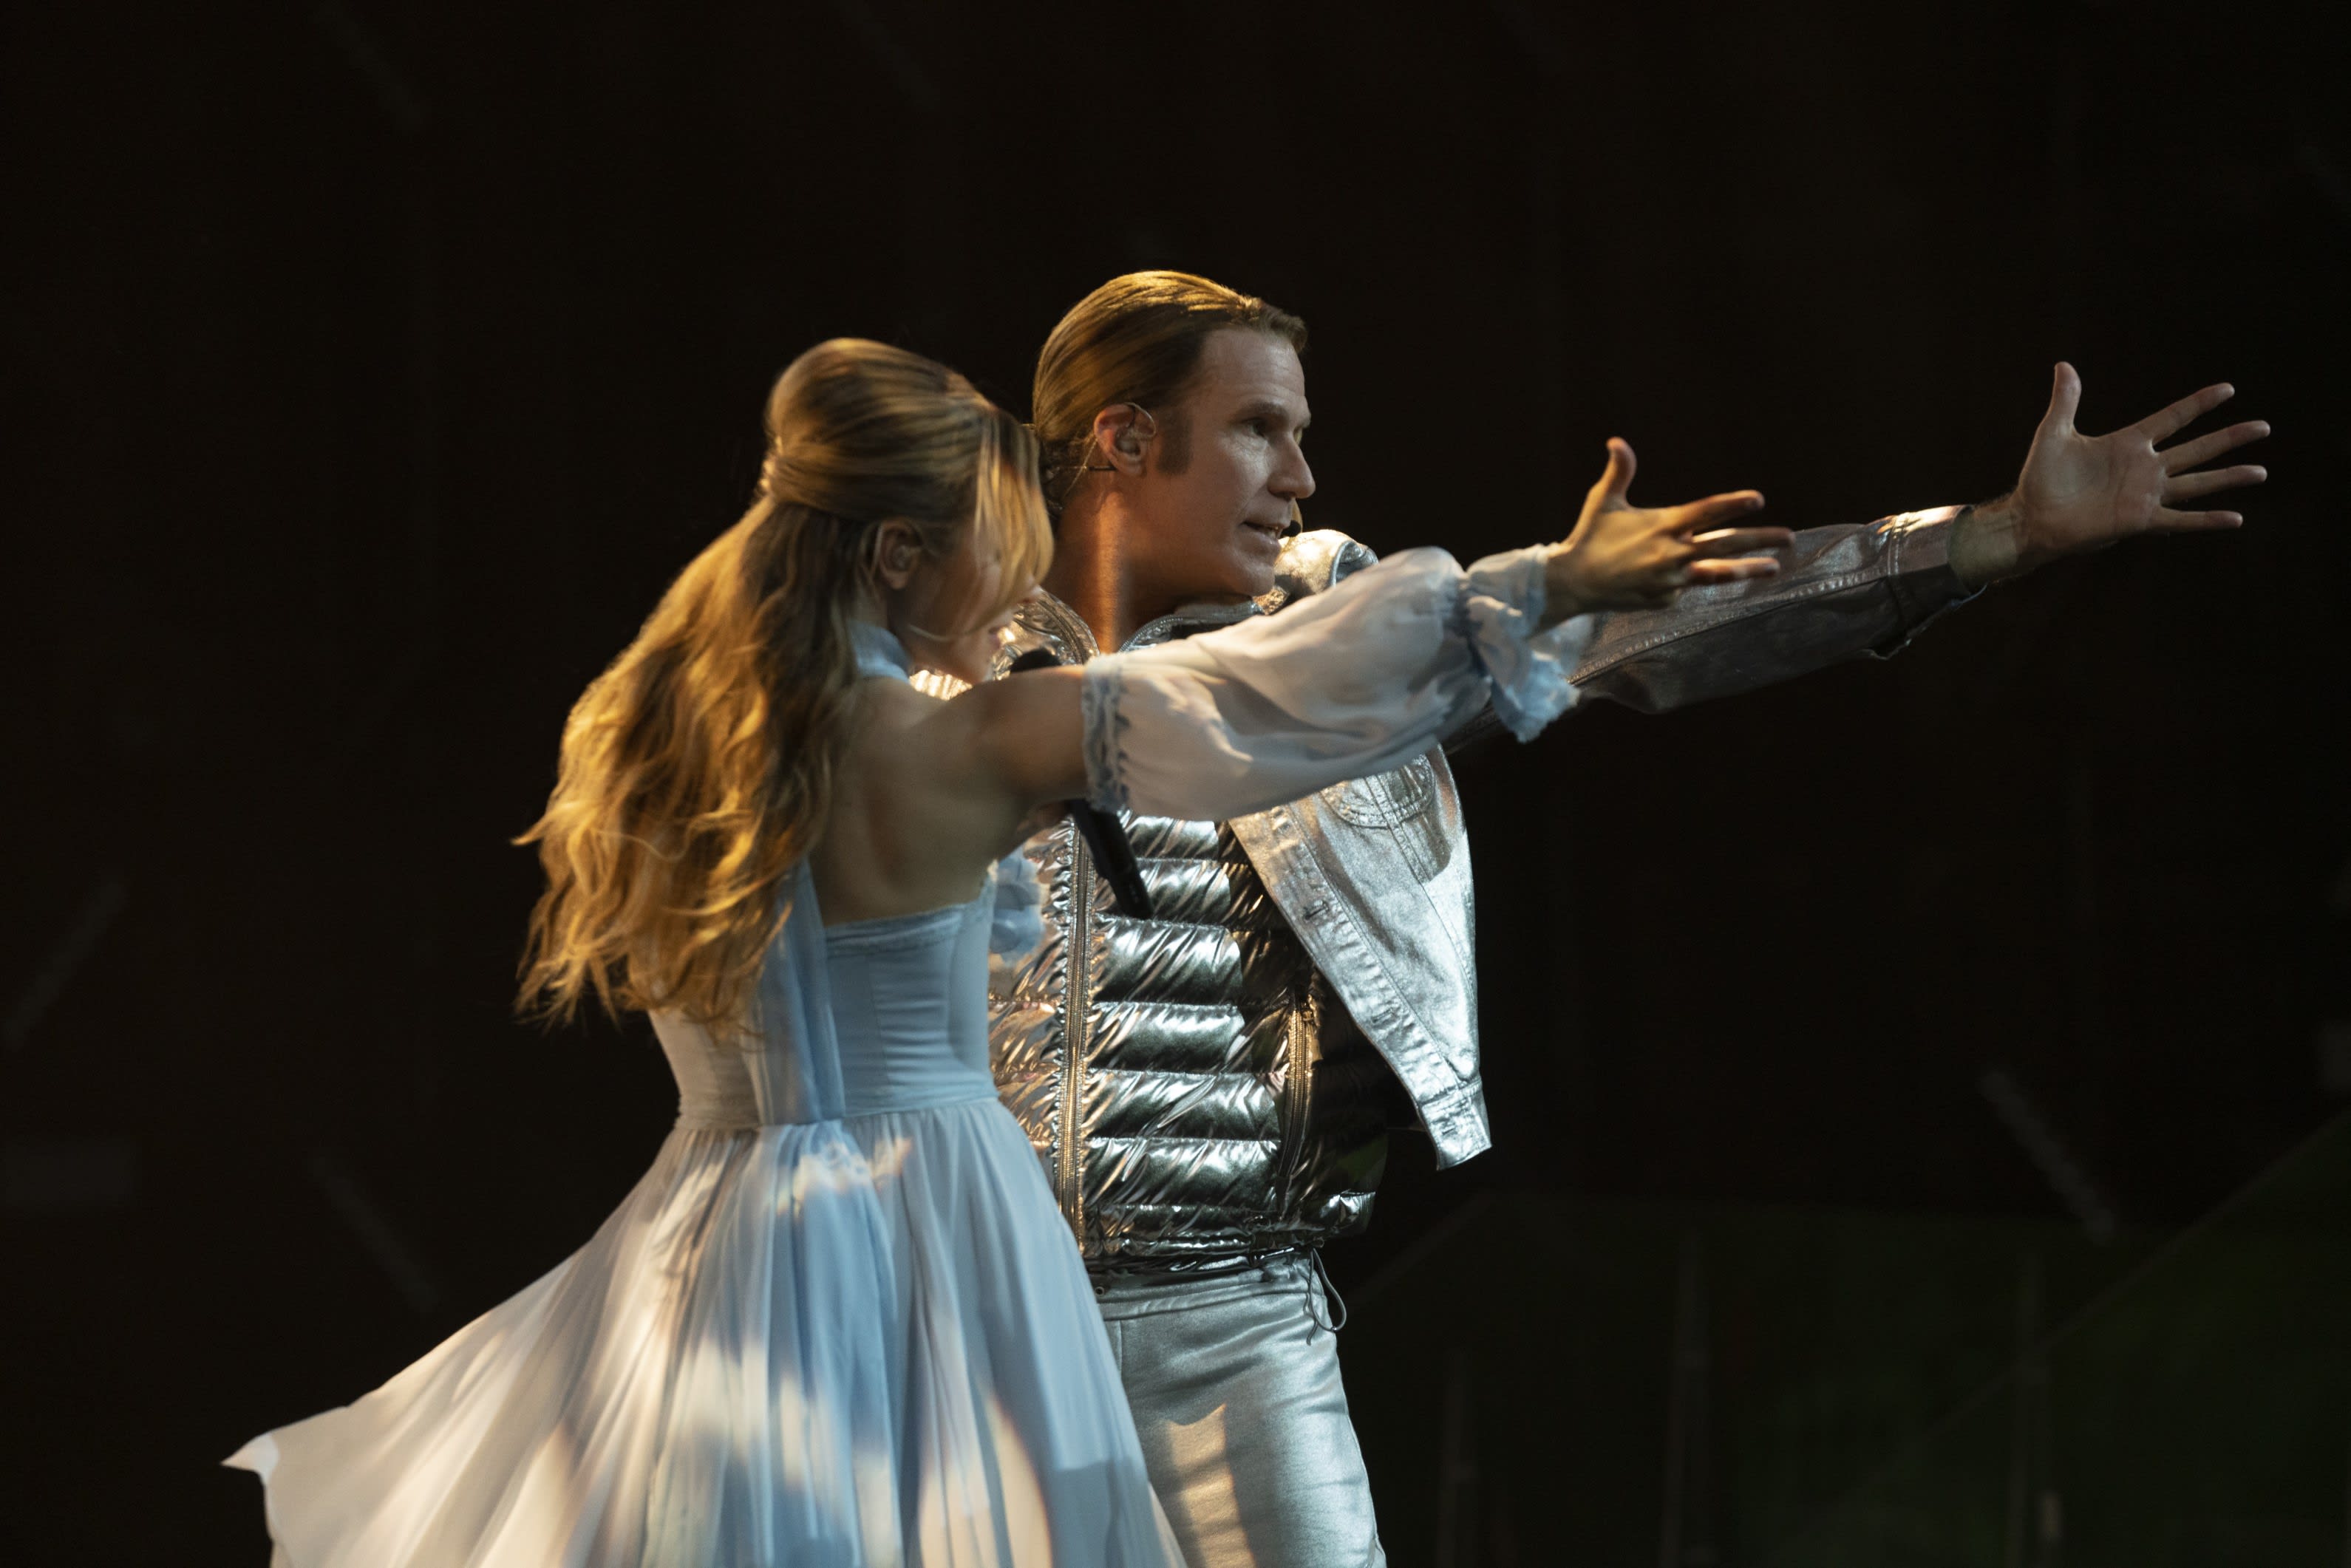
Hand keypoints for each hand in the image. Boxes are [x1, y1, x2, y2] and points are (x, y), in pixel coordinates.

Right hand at [1544, 438, 1793, 619]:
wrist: (1573, 583)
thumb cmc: (1589, 537)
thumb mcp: (1603, 501)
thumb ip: (1619, 472)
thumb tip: (1616, 441)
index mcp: (1661, 524)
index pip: (1705, 511)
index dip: (1732, 504)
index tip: (1758, 499)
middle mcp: (1670, 553)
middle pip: (1724, 544)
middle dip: (1759, 540)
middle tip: (1789, 537)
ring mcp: (1670, 579)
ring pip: (1717, 574)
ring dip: (1748, 570)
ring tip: (1773, 568)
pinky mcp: (1664, 599)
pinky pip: (1685, 587)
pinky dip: (1689, 579)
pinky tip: (1679, 576)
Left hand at [1953, 364, 2268, 584]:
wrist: (2031, 517)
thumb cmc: (2041, 478)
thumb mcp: (2053, 433)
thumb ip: (2065, 401)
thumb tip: (2064, 365)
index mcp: (2128, 443)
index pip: (2173, 418)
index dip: (2199, 404)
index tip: (2228, 389)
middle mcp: (2144, 468)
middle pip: (2197, 448)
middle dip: (2230, 438)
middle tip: (2264, 426)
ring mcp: (2145, 494)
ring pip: (2198, 482)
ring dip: (2229, 477)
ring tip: (2261, 471)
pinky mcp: (2139, 520)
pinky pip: (2180, 519)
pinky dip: (2207, 520)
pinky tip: (2235, 518)